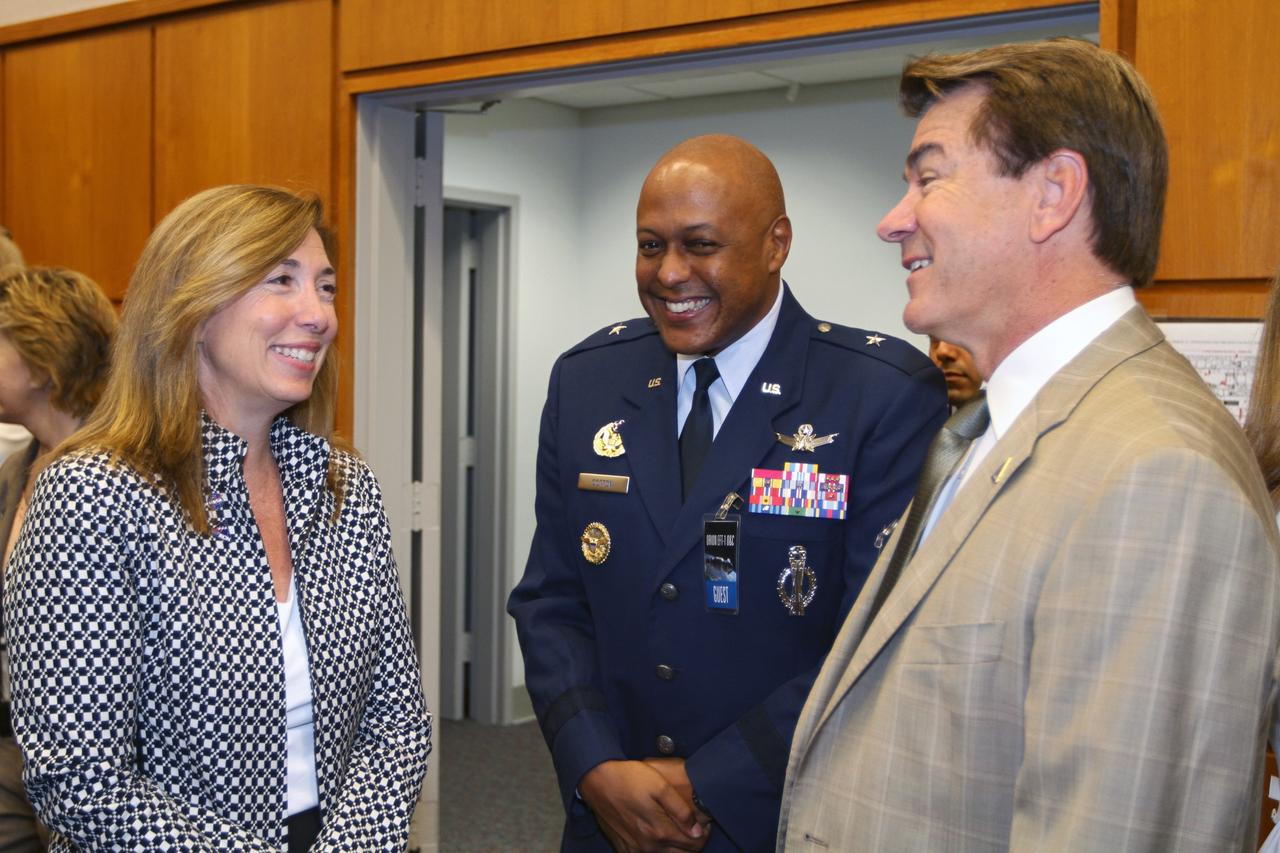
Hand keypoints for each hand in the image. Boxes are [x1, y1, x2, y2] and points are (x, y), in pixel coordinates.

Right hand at [579, 760, 708, 851]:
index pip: (695, 845)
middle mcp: (647, 847)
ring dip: (675, 846)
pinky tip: (655, 832)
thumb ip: (681, 810)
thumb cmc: (629, 778)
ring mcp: (634, 850)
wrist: (597, 780)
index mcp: (659, 832)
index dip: (703, 834)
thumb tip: (697, 830)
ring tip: (674, 827)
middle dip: (692, 842)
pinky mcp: (623, 848)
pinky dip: (656, 848)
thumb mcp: (660, 785)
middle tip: (691, 825)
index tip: (703, 822)